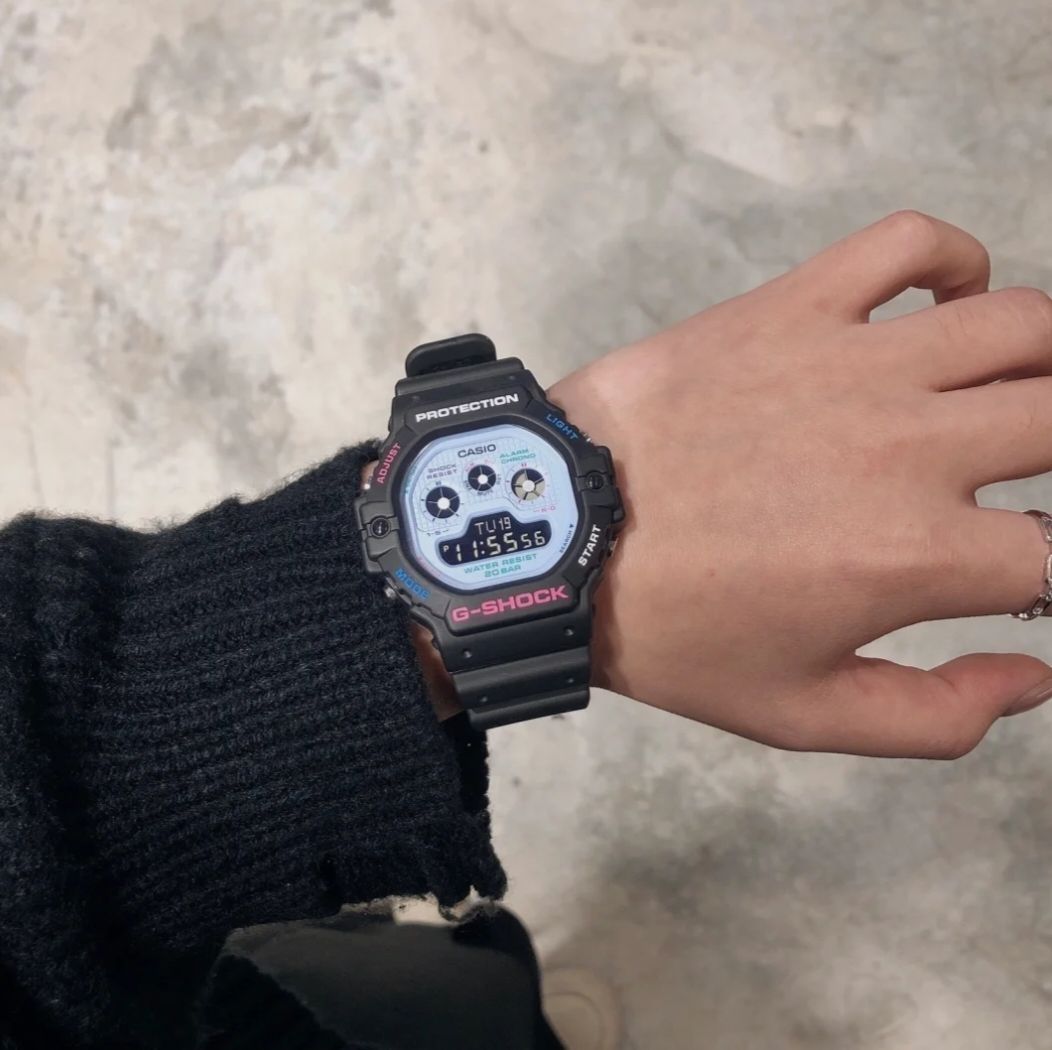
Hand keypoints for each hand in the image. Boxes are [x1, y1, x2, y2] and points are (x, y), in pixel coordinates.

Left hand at [551, 211, 1051, 757]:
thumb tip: (1035, 676)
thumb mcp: (798, 714)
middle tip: (1022, 476)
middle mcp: (905, 448)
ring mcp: (850, 364)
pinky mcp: (792, 308)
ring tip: (1020, 393)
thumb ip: (934, 717)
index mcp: (913, 556)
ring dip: (1043, 361)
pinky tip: (949, 302)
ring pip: (1020, 325)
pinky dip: (953, 259)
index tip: (1022, 574)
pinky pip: (907, 244)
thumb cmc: (670, 632)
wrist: (557, 537)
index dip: (1050, 574)